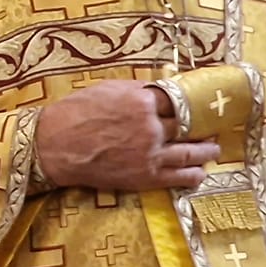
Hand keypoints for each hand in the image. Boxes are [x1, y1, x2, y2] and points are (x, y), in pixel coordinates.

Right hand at [32, 80, 218, 192]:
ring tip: (212, 149)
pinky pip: (181, 176)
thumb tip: (156, 90)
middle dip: (201, 126)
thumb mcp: (103, 90)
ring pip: (191, 151)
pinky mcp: (147, 176)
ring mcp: (152, 153)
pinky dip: (194, 174)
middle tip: (209, 126)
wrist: (52, 146)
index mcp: (141, 101)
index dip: (187, 102)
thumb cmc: (73, 114)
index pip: (177, 99)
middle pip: (189, 125)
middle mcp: (152, 127)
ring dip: (206, 150)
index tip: (193, 104)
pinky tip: (199, 171)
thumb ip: (135, 90)